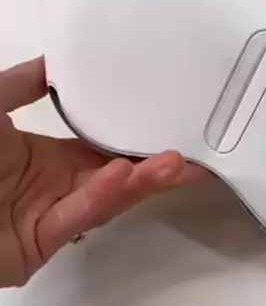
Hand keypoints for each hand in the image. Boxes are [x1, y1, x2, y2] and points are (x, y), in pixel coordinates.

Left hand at [0, 57, 210, 287]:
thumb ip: (23, 82)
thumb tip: (59, 61)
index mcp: (45, 156)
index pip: (102, 148)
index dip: (137, 140)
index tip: (172, 126)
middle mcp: (54, 186)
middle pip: (117, 177)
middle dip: (158, 168)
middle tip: (201, 157)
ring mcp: (48, 216)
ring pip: (105, 198)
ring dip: (142, 182)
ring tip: (180, 165)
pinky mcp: (38, 244)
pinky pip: (74, 216)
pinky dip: (100, 196)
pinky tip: (124, 175)